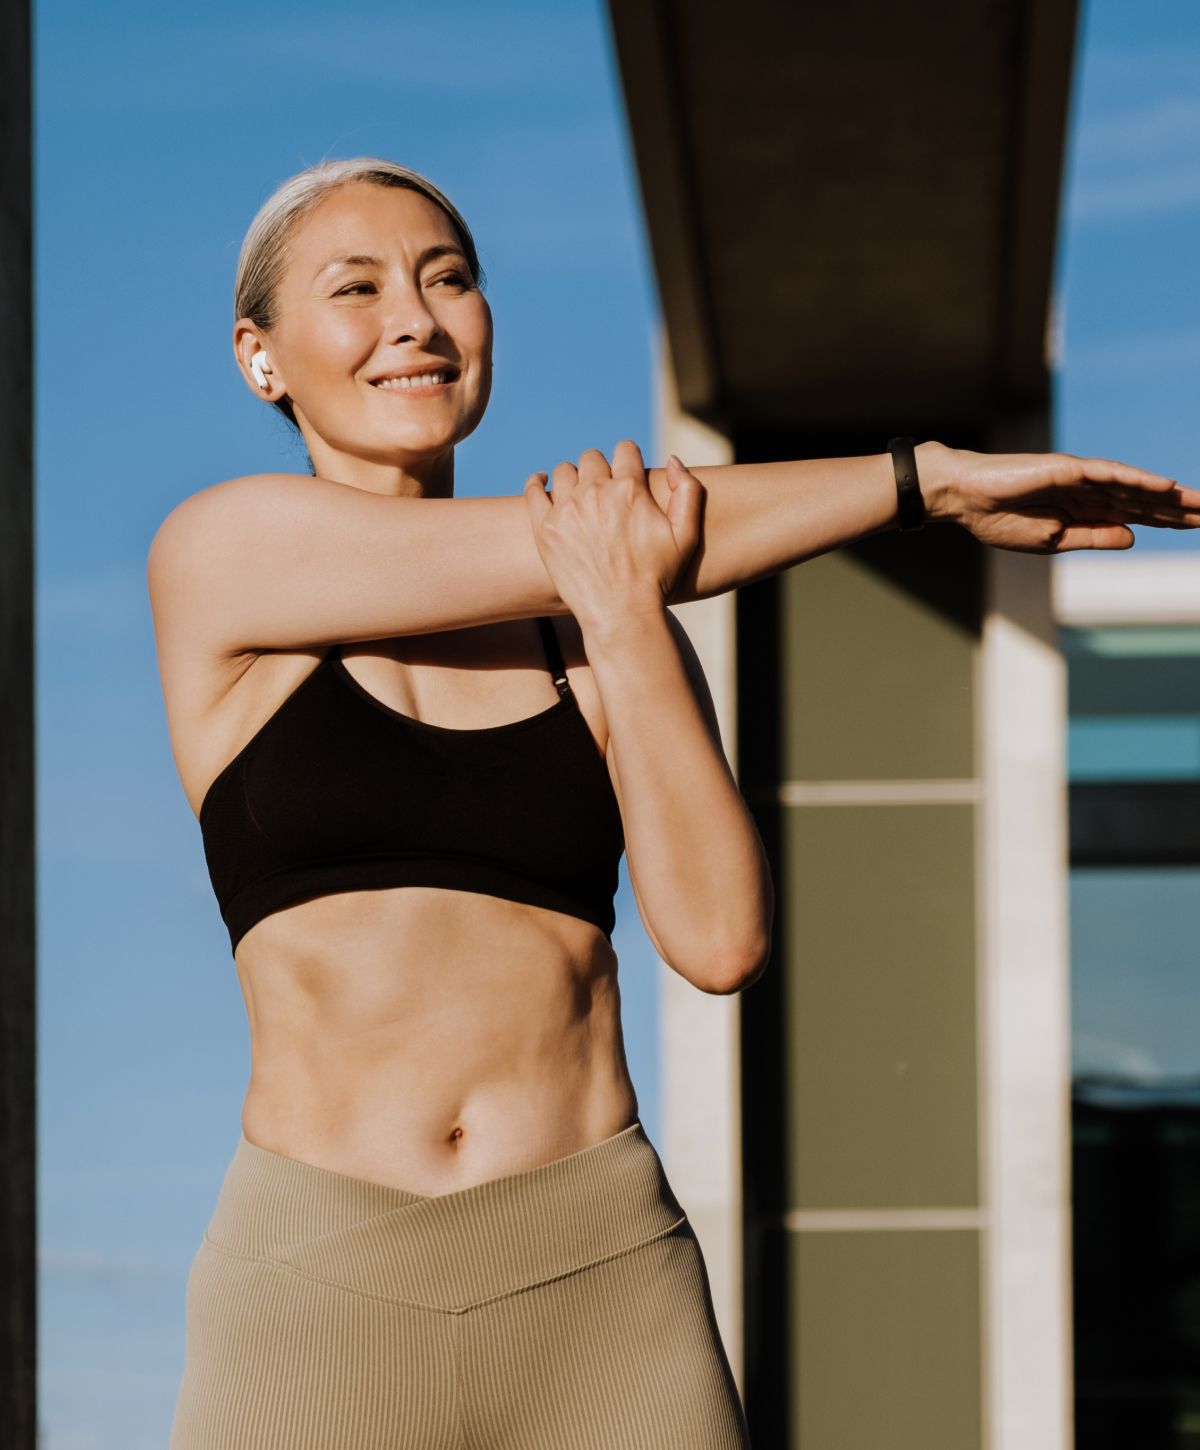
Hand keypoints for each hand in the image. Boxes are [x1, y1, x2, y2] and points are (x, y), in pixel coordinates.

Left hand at [523, 440, 701, 634]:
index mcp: (630, 489)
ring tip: (578, 495)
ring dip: (573, 478)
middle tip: (603, 490)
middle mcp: (596, 492)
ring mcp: (567, 509)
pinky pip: (533, 490)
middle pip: (592, 458)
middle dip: (600, 468)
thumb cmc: (656, 578)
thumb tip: (672, 459)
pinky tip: (542, 484)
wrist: (621, 614)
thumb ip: (688, 491)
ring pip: (564, 472)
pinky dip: (537, 483)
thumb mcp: (686, 536)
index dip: (628, 458)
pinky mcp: (545, 528)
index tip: (626, 471)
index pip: (625, 450)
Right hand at [920, 440, 1199, 552]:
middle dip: (1179, 508)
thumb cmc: (1000, 521)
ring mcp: (1081, 477)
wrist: (965, 500)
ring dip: (1169, 495)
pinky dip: (1138, 480)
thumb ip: (1094, 537)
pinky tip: (1164, 486)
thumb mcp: (1054, 541)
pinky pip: (1110, 473)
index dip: (1168, 521)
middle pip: (1143, 500)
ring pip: (1134, 486)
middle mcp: (1090, 491)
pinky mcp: (1069, 468)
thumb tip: (1134, 537)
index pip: (1135, 515)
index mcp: (1084, 511)